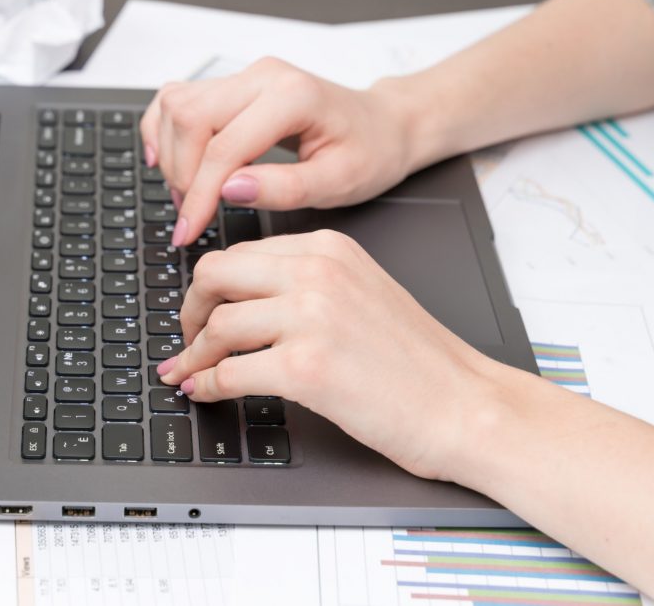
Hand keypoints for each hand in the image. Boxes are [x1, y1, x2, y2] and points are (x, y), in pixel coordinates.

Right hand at [139, 57, 416, 245]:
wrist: (382, 126)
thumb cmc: (368, 153)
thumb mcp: (338, 182)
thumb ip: (284, 187)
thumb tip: (228, 190)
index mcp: (293, 96)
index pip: (224, 145)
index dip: (199, 193)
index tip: (189, 231)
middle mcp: (263, 76)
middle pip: (189, 117)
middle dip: (181, 175)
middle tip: (192, 217)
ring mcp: (244, 76)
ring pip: (176, 104)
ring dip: (171, 155)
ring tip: (188, 196)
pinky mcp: (231, 84)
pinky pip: (177, 98)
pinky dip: (163, 129)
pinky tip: (166, 160)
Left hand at [158, 230, 509, 480]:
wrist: (465, 405)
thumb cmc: (420, 362)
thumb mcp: (362, 293)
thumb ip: (305, 285)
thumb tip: (242, 304)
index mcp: (329, 248)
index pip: (241, 253)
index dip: (209, 288)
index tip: (201, 312)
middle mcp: (317, 271)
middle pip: (215, 275)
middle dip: (189, 311)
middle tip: (187, 339)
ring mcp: (311, 316)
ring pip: (217, 324)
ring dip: (194, 355)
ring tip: (190, 373)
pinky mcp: (306, 366)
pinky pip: (229, 371)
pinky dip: (208, 385)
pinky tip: (207, 393)